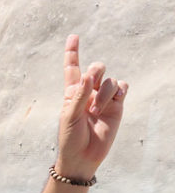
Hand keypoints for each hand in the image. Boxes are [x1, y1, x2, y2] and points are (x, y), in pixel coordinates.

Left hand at [57, 34, 127, 179]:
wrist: (83, 156)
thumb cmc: (70, 137)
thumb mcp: (69, 116)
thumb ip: (79, 95)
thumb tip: (89, 75)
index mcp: (72, 92)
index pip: (72, 68)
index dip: (73, 52)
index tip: (74, 36)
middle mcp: (88, 92)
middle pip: (96, 68)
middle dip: (95, 71)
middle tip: (91, 86)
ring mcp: (104, 98)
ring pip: (110, 80)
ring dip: (104, 92)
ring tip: (97, 110)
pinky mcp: (117, 105)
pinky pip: (122, 87)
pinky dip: (118, 91)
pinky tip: (114, 101)